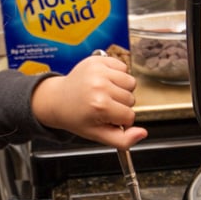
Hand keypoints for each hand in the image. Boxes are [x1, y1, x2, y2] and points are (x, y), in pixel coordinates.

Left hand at [30, 55, 147, 148]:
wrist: (58, 99)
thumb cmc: (77, 117)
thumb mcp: (97, 135)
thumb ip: (123, 140)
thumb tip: (142, 133)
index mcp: (100, 106)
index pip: (129, 116)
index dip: (121, 120)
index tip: (107, 118)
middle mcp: (100, 85)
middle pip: (131, 98)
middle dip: (121, 105)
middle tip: (103, 106)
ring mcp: (99, 70)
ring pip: (130, 82)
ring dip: (121, 89)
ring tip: (106, 93)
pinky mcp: (98, 60)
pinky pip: (123, 67)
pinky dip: (118, 75)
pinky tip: (105, 82)